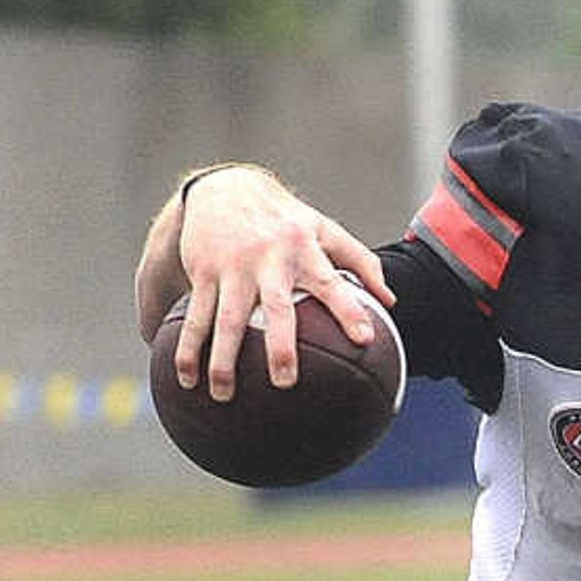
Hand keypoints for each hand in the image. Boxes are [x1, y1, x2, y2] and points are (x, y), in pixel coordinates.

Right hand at [155, 166, 392, 400]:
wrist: (223, 186)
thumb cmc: (285, 218)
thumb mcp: (323, 228)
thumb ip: (360, 261)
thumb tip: (392, 302)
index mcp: (303, 250)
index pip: (330, 283)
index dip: (347, 309)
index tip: (364, 339)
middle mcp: (268, 260)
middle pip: (275, 307)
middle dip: (279, 344)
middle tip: (285, 382)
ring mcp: (233, 268)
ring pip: (227, 318)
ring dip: (222, 358)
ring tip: (225, 394)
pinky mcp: (203, 272)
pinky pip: (196, 316)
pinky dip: (189, 348)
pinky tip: (187, 379)